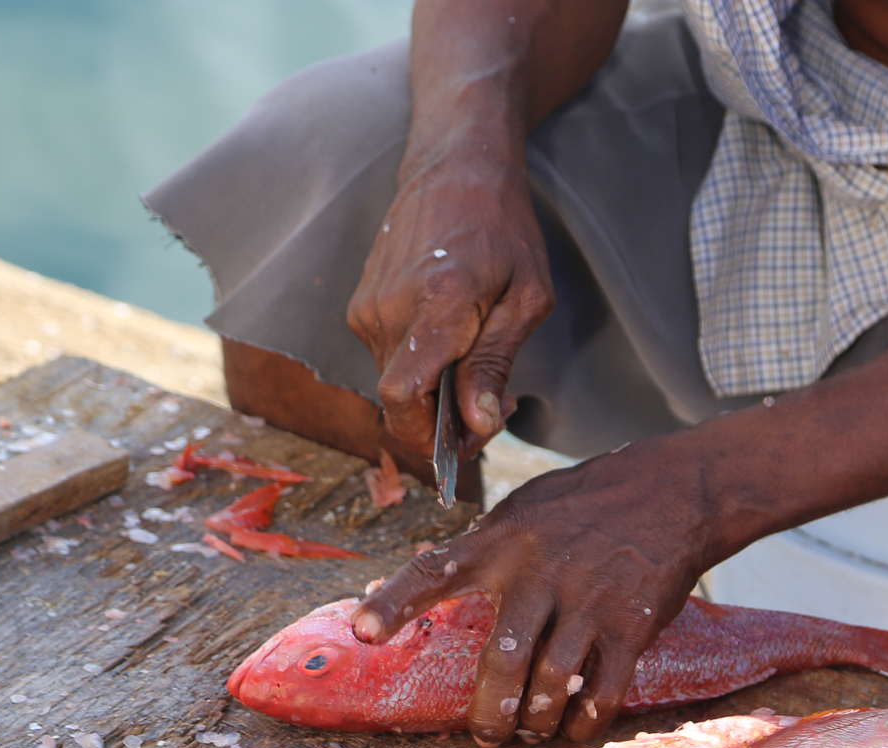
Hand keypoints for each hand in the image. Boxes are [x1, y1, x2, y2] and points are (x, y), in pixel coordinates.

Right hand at [345, 147, 553, 479]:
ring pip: (395, 382)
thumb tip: (478, 423)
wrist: (455, 164)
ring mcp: (368, 306)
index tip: (466, 443)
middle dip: (447, 421)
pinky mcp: (360, 305)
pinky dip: (419, 368)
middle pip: (403, 401)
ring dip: (434, 394)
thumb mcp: (526, 298)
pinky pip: (388, 358)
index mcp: (437, 302)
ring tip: (479, 365)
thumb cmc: (503, 226)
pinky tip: (453, 344)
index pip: (404, 397)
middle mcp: (389, 308)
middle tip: (496, 402)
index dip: (429, 439)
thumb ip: (495, 363)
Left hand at [352, 446, 716, 745]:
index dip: (395, 602)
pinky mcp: (632, 625)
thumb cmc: (586, 503)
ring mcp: (588, 601)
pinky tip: (575, 727)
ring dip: (535, 722)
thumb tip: (416, 576)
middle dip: (489, 712)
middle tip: (487, 734)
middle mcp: (539, 572)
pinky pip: (602, 692)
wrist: (676, 490)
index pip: (435, 570)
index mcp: (501, 542)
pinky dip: (584, 722)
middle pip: (501, 660)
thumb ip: (479, 548)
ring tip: (531, 731)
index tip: (362, 632)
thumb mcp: (524, 509)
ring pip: (550, 684)